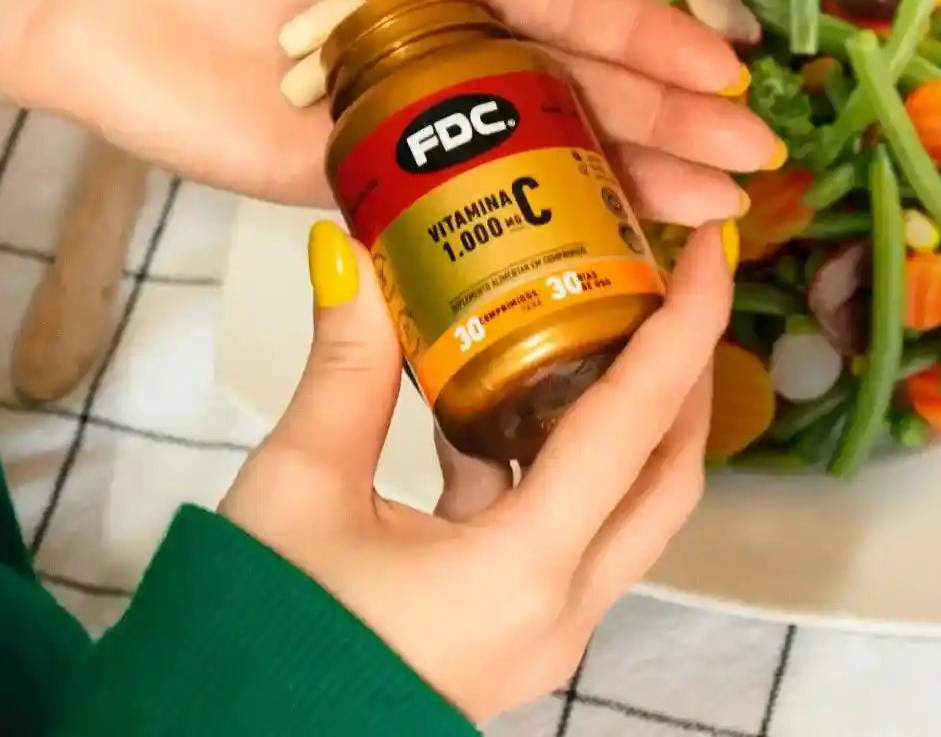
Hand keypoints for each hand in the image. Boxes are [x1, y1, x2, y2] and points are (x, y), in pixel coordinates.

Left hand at [0, 0, 778, 219]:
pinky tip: (572, 250)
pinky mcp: (333, 182)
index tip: (724, 74)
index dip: (646, 40)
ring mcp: (385, 125)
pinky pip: (431, 213)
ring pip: (515, 161)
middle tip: (748, 166)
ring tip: (700, 216)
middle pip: (561, 93)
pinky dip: (499, 231)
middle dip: (658, 126)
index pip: (561, 7)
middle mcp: (423, 49)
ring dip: (609, 185)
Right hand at [220, 219, 732, 721]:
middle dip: (681, 371)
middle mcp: (559, 609)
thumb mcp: (301, 483)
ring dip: (625, 418)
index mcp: (521, 572)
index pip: (632, 427)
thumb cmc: (259, 628)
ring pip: (623, 508)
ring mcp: (543, 629)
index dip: (681, 328)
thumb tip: (352, 258)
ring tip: (593, 327)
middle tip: (666, 283)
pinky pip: (566, 532)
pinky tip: (498, 404)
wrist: (231, 735)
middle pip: (662, 475)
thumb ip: (344, 366)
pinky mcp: (512, 627)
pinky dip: (554, 460)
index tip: (709, 252)